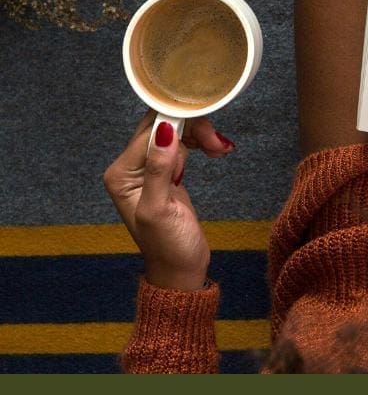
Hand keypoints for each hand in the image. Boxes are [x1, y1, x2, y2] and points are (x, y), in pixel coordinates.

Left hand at [103, 111, 233, 290]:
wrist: (181, 269)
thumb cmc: (168, 246)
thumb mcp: (160, 209)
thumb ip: (159, 169)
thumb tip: (164, 130)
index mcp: (121, 174)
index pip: (150, 130)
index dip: (181, 125)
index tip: (208, 136)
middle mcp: (130, 167)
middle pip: (163, 125)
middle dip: (194, 129)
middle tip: (216, 145)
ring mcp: (148, 167)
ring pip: (177, 130)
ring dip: (202, 136)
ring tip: (220, 150)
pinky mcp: (166, 170)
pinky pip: (184, 143)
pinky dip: (202, 142)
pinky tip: (217, 150)